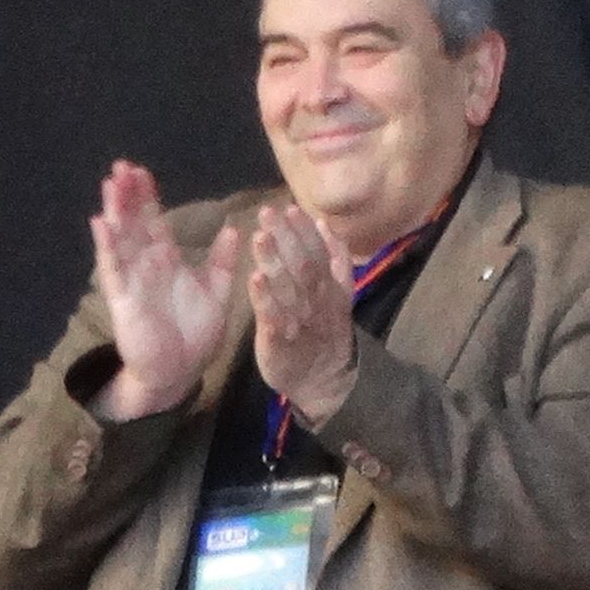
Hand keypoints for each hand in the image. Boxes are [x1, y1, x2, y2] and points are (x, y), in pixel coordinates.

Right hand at [88, 162, 251, 420]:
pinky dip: (107, 246)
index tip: (142, 172)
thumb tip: (235, 229)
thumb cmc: (195, 336)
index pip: (154, 222)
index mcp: (167, 262)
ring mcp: (132, 280)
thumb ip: (223, 262)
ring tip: (109, 182)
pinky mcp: (124, 299)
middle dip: (127, 195)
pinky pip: (114, 269)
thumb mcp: (217, 293)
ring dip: (115, 210)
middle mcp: (146, 266)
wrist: (180, 373)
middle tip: (121, 166)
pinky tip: (101, 223)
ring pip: (121, 238)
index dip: (148, 197)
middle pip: (134, 223)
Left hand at [251, 205, 358, 425]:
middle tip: (267, 212)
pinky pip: (273, 318)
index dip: (304, 231)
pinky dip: (265, 299)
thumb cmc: (322, 330)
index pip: (318, 253)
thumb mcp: (337, 294)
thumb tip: (325, 224)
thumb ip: (334, 260)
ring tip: (258, 237)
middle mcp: (317, 301)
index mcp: (329, 287)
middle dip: (286, 237)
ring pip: (289, 288)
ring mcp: (300, 322)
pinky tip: (253, 278)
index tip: (289, 208)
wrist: (325, 381)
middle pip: (303, 265)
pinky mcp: (280, 343)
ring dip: (274, 261)